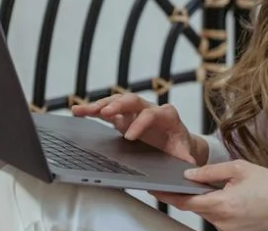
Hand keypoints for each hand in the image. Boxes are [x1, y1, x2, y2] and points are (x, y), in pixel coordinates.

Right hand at [72, 93, 205, 164]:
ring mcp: (135, 111)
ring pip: (118, 101)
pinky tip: (77, 111)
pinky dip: (93, 109)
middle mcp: (150, 109)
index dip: (141, 122)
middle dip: (119, 105)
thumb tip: (189, 167)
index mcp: (167, 117)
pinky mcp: (123, 116)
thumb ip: (186, 160)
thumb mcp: (184, 154)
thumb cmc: (179, 148)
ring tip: (84, 110)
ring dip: (102, 104)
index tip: (130, 136)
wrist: (177, 142)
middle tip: (106, 113)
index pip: (153, 114)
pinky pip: (108, 109)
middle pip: (134, 100)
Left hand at [153, 160, 267, 230]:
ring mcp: (227, 230)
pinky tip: (236, 197)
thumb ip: (211, 171)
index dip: (167, 194)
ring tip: (230, 186)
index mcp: (221, 204)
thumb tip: (189, 173)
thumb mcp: (240, 168)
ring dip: (210, 199)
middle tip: (196, 177)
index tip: (155, 187)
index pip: (184, 201)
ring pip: (208, 212)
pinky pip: (219, 217)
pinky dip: (220, 206)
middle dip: (192, 193)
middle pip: (195, 207)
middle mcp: (221, 222)